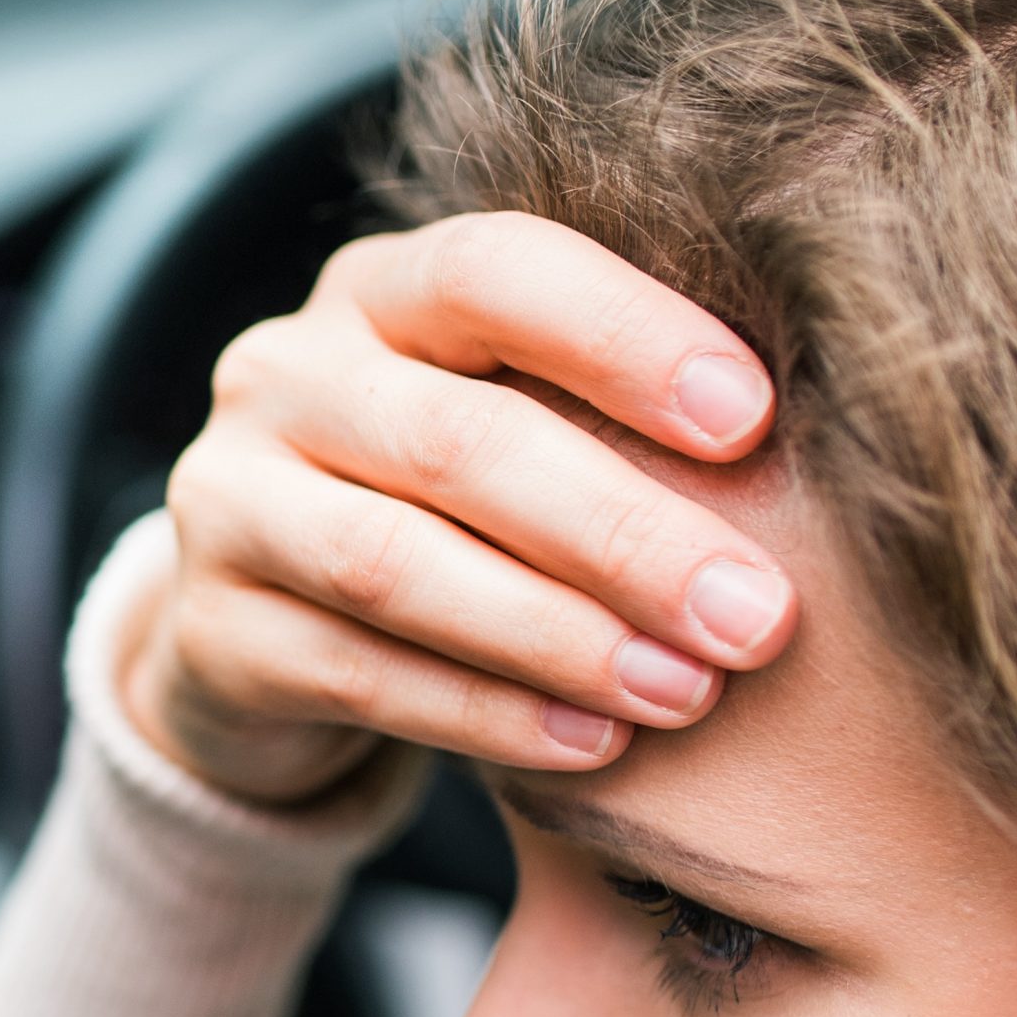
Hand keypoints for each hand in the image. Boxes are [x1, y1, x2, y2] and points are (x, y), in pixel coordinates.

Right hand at [120, 211, 797, 803]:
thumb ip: (609, 421)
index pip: (496, 270)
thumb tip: (806, 460)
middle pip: (458, 441)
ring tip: (686, 693)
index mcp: (382, 292)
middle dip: (625, 533)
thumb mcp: (511, 428)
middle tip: (757, 616)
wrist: (267, 630)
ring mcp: (228, 502)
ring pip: (396, 565)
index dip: (624, 336)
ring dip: (559, 635)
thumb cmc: (452, 514)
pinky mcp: (211, 635)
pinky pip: (358, 675)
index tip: (753, 418)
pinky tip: (591, 745)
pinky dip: (486, 715)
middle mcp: (286, 374)